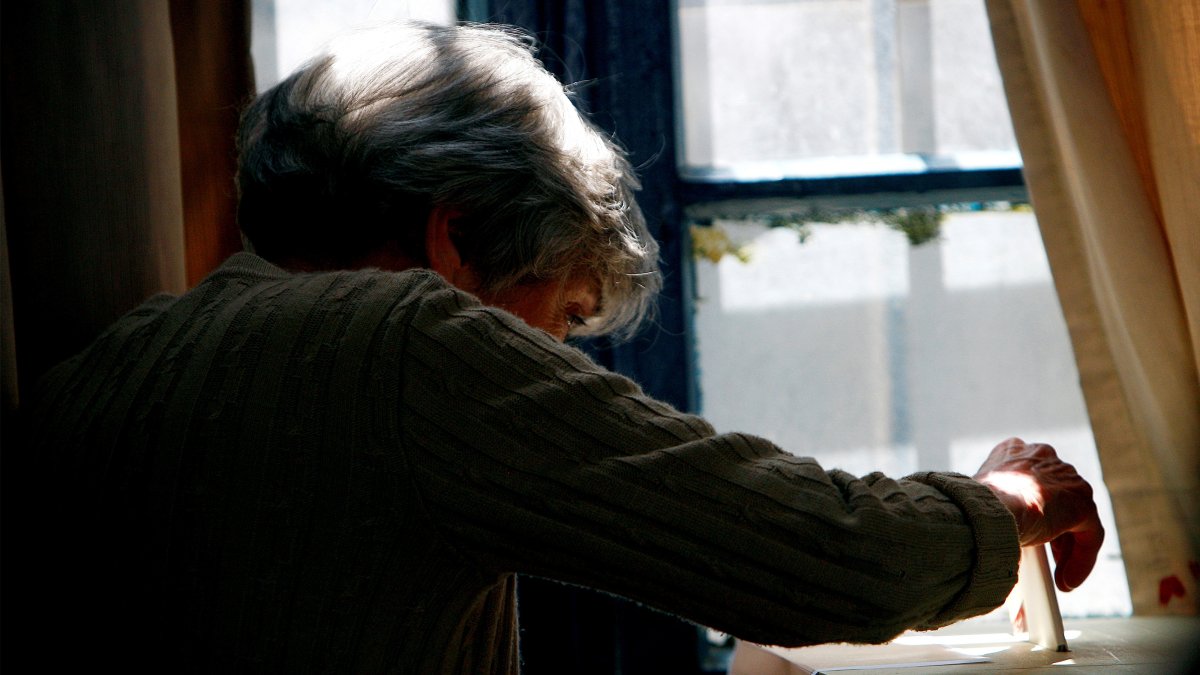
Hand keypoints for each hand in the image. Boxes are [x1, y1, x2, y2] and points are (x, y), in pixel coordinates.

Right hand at [973, 437, 1103, 591]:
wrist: (984, 511)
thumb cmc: (971, 509)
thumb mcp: (981, 500)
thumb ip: (995, 506)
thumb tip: (990, 539)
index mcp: (1014, 451)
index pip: (1031, 474)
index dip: (1032, 505)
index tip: (1029, 530)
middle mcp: (1042, 456)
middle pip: (1057, 496)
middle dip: (1054, 528)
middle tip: (1047, 557)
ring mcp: (1064, 477)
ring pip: (1075, 517)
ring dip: (1067, 548)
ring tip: (1057, 575)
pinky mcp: (1081, 503)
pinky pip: (1089, 535)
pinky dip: (1081, 559)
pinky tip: (1066, 580)